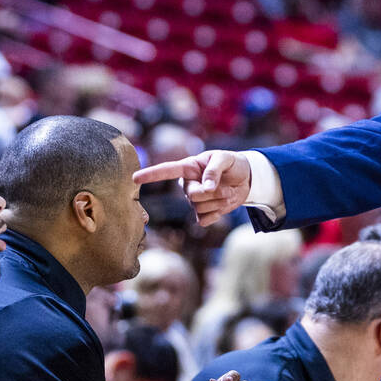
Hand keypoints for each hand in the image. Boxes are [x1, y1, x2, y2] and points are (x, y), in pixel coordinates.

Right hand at [133, 150, 250, 226]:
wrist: (245, 179)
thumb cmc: (232, 164)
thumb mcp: (225, 159)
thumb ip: (214, 171)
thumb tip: (206, 188)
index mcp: (189, 167)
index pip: (166, 171)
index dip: (151, 174)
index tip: (135, 178)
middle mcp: (187, 185)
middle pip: (192, 195)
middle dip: (213, 193)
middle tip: (227, 187)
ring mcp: (194, 200)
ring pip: (200, 208)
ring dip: (219, 201)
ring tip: (228, 192)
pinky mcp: (203, 213)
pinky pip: (203, 220)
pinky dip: (217, 214)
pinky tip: (222, 205)